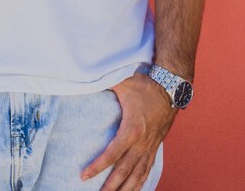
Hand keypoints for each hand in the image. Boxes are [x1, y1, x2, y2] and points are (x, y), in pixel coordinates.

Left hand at [80, 71, 178, 189]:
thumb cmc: (145, 84)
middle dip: (111, 186)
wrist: (171, 87)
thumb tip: (87, 77)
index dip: (97, 166)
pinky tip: (135, 188)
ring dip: (126, 188)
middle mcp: (142, 142)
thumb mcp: (123, 82)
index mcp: (132, 129)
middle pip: (124, 170)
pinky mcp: (156, 145)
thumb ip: (105, 82)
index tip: (84, 175)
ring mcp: (150, 146)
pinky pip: (148, 168)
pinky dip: (141, 181)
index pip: (112, 154)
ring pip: (138, 174)